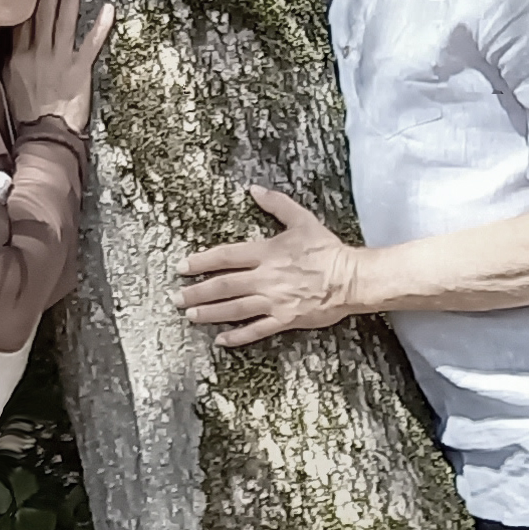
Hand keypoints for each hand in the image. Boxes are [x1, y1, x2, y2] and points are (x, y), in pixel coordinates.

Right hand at [4, 0, 113, 133]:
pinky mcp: (79, 70)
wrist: (42, 135)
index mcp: (18, 56)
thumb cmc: (25, 114)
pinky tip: (108, 9)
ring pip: (64, 22)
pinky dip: (100, 27)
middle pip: (43, 14)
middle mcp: (38, 53)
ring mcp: (59, 60)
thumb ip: (8, 61)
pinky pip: (91, 44)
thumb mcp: (7, 83)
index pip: (24, 20)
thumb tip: (6, 43)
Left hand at [173, 186, 362, 347]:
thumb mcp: (302, 220)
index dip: (201, 261)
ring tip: (190, 315)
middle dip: (197, 292)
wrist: (352, 279)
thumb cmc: (327, 250)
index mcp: (266, 253)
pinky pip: (257, 330)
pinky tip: (221, 340)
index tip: (182, 267)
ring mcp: (274, 301)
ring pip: (234, 309)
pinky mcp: (285, 319)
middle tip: (177, 298)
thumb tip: (254, 189)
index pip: (226, 256)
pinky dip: (237, 336)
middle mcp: (265, 278)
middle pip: (223, 286)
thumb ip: (276, 204)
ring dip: (210, 312)